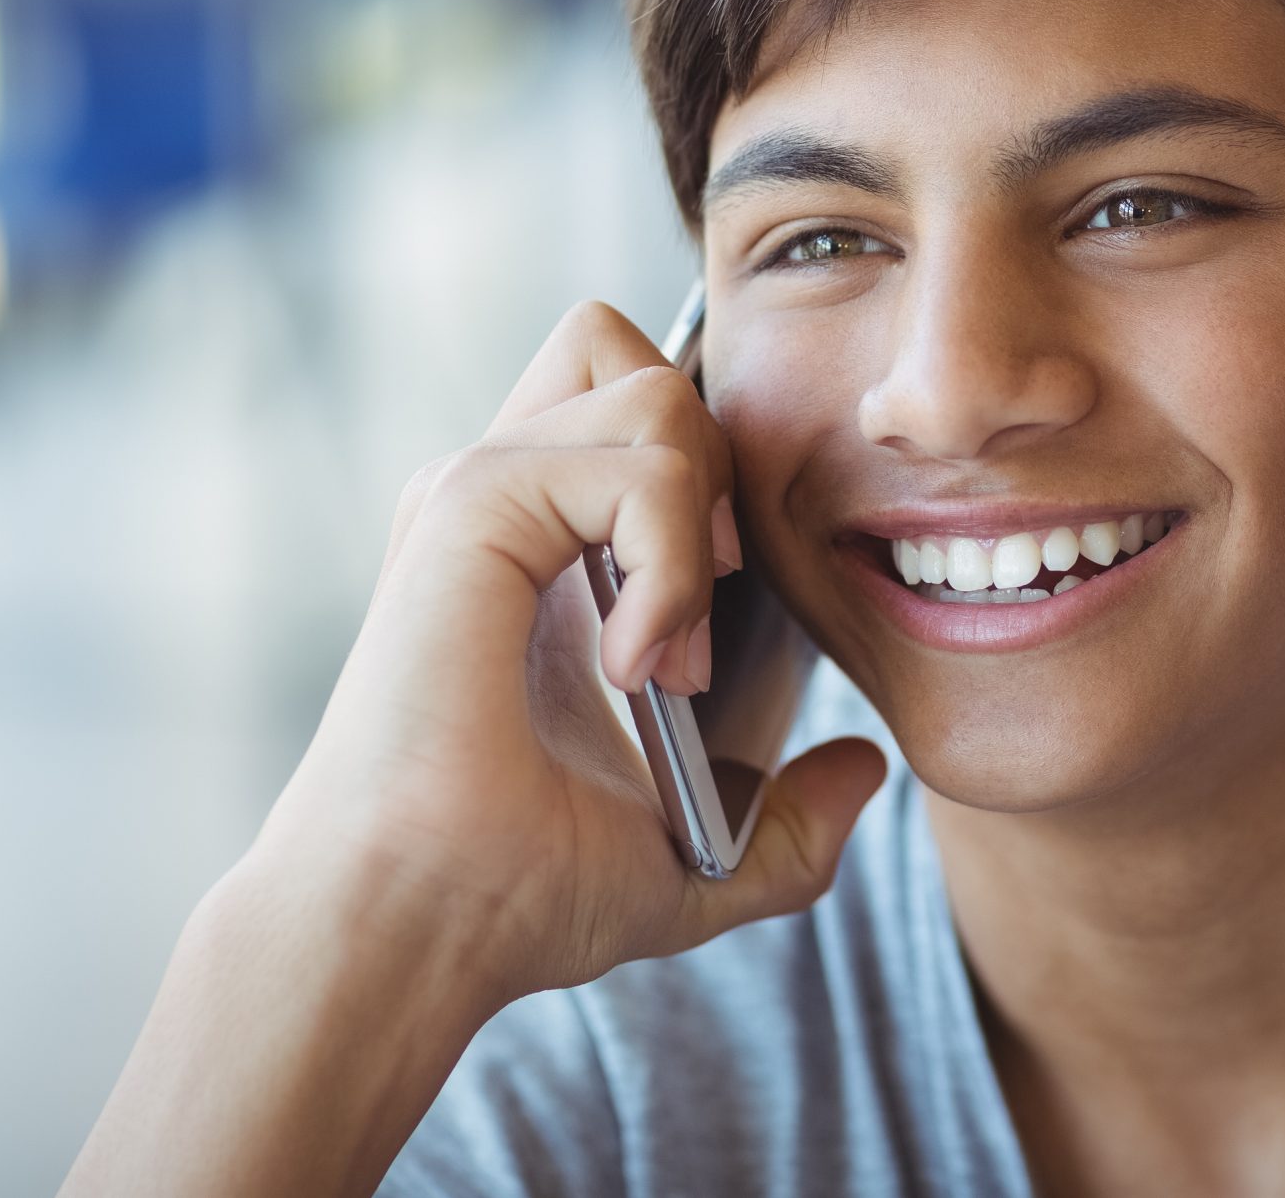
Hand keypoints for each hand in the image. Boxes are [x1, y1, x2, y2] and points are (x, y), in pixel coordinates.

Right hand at [62, 300, 885, 1197]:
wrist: (418, 929)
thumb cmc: (515, 896)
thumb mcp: (692, 859)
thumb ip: (788, 823)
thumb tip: (865, 767)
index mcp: (542, 546)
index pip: (642, 402)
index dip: (715, 479)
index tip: (712, 624)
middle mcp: (504, 497)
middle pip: (645, 355)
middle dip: (718, 474)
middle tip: (700, 625)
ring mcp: (482, 491)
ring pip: (656, 391)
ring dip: (699, 531)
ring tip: (665, 661)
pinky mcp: (472, 506)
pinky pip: (635, 463)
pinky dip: (672, 564)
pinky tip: (634, 664)